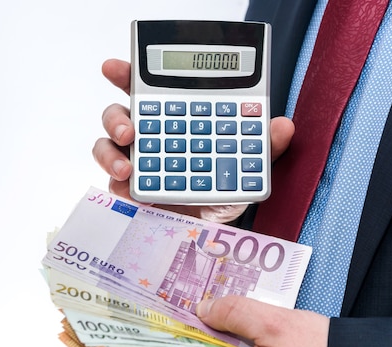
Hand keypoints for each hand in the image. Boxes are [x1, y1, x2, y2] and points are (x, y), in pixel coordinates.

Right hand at [92, 59, 293, 221]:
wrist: (214, 232)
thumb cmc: (224, 191)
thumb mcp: (249, 168)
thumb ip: (264, 146)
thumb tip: (284, 125)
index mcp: (175, 122)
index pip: (150, 93)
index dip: (128, 76)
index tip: (113, 69)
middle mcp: (150, 138)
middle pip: (119, 114)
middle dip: (116, 116)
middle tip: (130, 128)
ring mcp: (137, 163)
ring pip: (107, 145)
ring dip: (111, 151)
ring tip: (128, 165)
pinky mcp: (129, 190)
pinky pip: (112, 180)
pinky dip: (115, 180)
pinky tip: (128, 184)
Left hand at [197, 296, 328, 346]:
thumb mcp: (274, 323)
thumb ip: (234, 313)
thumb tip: (205, 310)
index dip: (194, 331)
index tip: (187, 309)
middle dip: (217, 330)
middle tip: (218, 302)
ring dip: (236, 335)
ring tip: (245, 314)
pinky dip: (251, 345)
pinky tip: (260, 329)